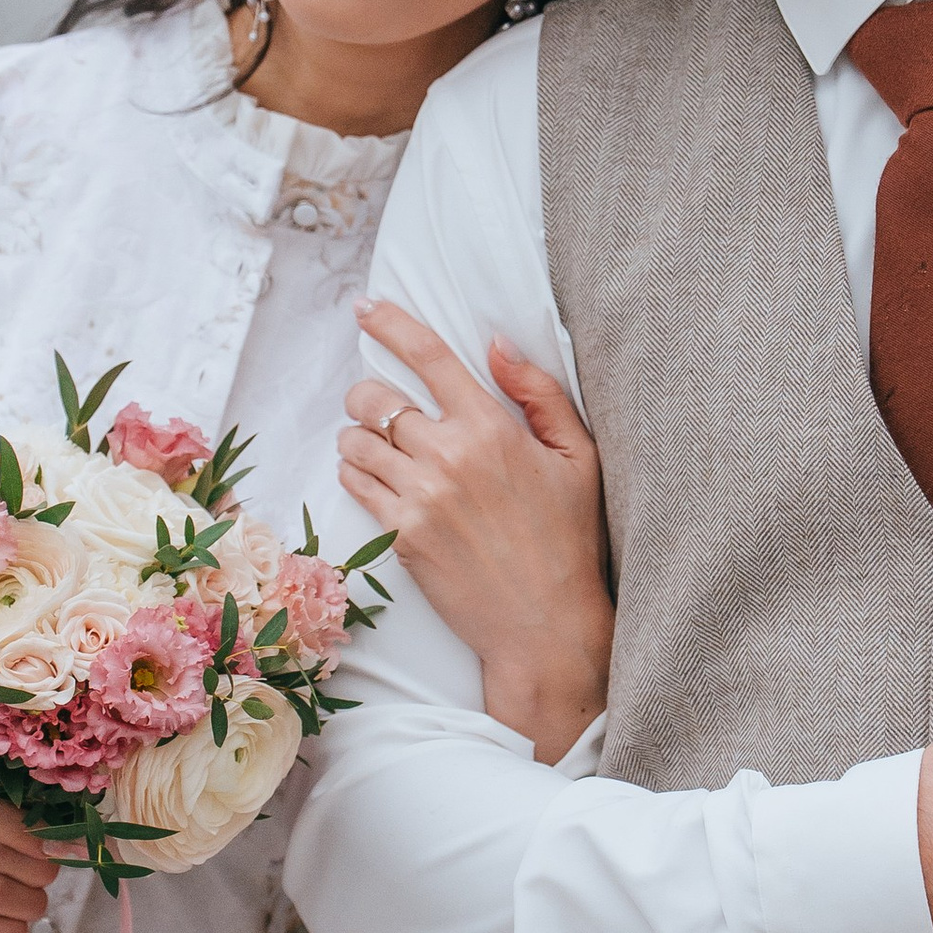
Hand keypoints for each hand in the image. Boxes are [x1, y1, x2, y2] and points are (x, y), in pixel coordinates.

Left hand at [339, 296, 613, 762]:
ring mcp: (419, 498)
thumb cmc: (570, 539)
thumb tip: (495, 343)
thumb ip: (538, 393)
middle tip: (381, 408)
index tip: (366, 307)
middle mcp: (449, 456)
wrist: (545, 625)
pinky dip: (356, 474)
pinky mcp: (399, 537)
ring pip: (354, 441)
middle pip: (373, 398)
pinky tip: (381, 481)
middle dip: (369, 395)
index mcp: (492, 428)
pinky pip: (353, 484)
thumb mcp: (578, 457)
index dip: (390, 322)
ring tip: (380, 450)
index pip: (428, 356)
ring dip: (357, 436)